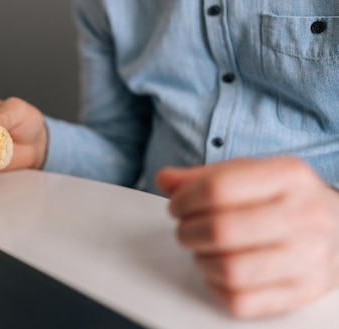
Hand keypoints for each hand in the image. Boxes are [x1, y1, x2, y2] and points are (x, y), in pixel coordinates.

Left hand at [156, 157, 338, 318]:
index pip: (218, 188)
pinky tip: (219, 272)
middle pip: (221, 230)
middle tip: (186, 229)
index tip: (177, 206)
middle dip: (187, 231)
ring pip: (230, 270)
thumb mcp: (250, 173)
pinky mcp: (303, 293)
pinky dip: (218, 288)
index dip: (184, 200)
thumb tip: (166, 180)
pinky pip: (242, 302)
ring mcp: (308, 258)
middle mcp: (304, 216)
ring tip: (202, 250)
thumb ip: (204, 176)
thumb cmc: (285, 200)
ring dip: (201, 261)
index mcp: (288, 177)